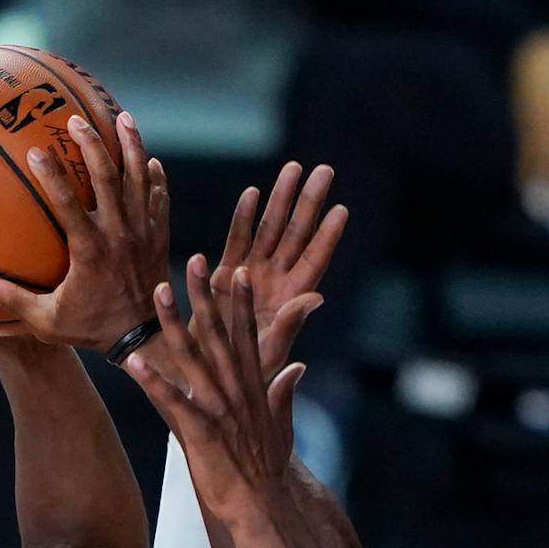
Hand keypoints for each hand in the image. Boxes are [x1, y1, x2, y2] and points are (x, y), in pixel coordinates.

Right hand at [0, 111, 171, 351]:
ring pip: (139, 180)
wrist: (146, 340)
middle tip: (76, 119)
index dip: (51, 175)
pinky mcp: (159, 237)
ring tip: (123, 118)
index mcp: (90, 251)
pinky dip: (154, 178)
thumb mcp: (49, 322)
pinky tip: (149, 158)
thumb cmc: (92, 329)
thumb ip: (15, 301)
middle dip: (92, 144)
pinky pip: (159, 199)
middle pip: (107, 178)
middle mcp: (119, 235)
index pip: (67, 203)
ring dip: (132, 147)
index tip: (36, 150)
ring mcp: (144, 233)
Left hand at [123, 259, 301, 521]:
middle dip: (206, 296)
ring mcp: (219, 410)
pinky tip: (134, 362)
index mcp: (254, 389)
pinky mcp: (201, 432)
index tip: (236, 271)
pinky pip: (173, 401)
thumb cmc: (267, 472)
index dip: (241, 303)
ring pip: (195, 358)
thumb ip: (285, 393)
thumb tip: (298, 368)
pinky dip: (154, 381)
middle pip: (220, 335)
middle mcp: (237, 392)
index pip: (249, 337)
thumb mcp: (283, 427)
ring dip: (175, 324)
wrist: (262, 507)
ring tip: (158, 293)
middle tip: (194, 260)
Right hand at [210, 161, 347, 378]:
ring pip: (270, 229)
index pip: (315, 259)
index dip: (327, 235)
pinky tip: (253, 193)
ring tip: (293, 169)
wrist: (206, 378)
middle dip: (309, 202)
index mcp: (291, 299)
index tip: (342, 209)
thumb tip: (317, 298)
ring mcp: (251, 274)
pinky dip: (243, 217)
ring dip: (280, 199)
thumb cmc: (244, 375)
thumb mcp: (270, 350)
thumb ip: (290, 322)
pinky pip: (237, 239)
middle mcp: (275, 281)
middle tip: (324, 170)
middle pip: (296, 234)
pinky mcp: (224, 274)